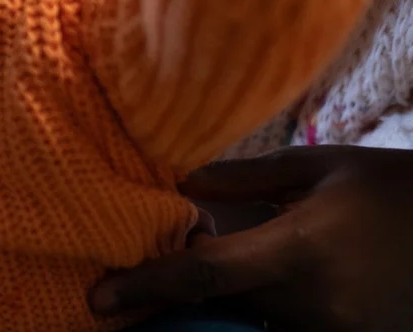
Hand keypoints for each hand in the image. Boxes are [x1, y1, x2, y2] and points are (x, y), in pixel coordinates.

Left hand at [90, 146, 412, 331]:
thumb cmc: (386, 187)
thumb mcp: (317, 166)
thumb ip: (247, 178)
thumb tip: (184, 187)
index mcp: (299, 251)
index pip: (205, 276)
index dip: (147, 288)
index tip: (98, 300)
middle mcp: (311, 305)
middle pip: (219, 304)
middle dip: (176, 290)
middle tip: (134, 272)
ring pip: (248, 318)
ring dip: (220, 296)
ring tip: (194, 259)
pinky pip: (281, 325)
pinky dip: (256, 304)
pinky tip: (257, 271)